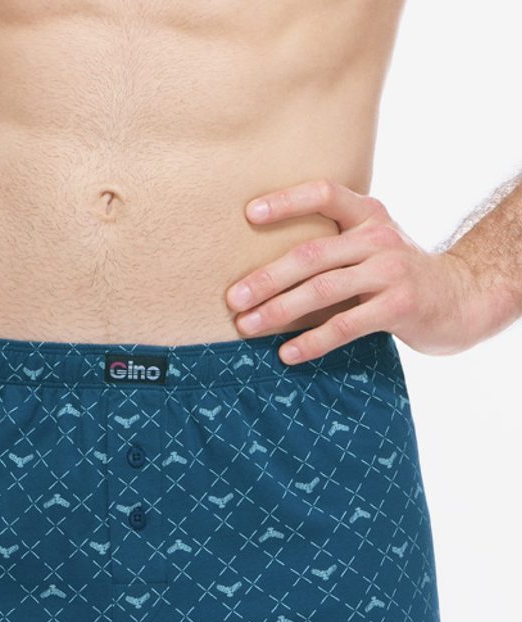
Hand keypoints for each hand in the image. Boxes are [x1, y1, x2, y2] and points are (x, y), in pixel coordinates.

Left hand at [225, 178, 483, 364]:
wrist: (463, 299)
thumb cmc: (400, 276)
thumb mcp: (373, 246)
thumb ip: (334, 246)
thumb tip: (264, 271)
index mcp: (369, 215)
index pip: (325, 194)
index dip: (287, 201)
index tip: (249, 214)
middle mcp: (379, 237)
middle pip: (311, 254)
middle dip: (266, 277)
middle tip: (233, 298)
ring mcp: (391, 270)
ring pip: (323, 289)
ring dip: (279, 310)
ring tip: (248, 326)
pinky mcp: (399, 306)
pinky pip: (345, 325)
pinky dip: (312, 341)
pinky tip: (287, 353)